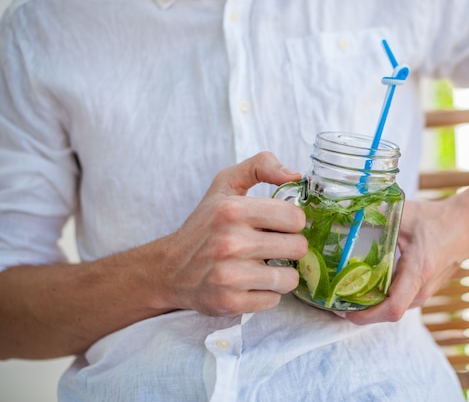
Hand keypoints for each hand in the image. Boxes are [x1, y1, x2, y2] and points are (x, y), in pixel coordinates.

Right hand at [157, 152, 306, 316]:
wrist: (169, 270)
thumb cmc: (204, 225)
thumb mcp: (225, 185)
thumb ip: (260, 166)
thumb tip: (295, 175)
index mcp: (232, 210)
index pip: (295, 217)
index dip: (292, 222)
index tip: (279, 225)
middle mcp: (230, 242)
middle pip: (298, 247)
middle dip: (290, 248)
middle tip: (272, 247)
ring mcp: (229, 275)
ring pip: (290, 278)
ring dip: (281, 274)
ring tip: (263, 267)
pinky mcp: (230, 302)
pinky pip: (274, 300)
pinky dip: (266, 293)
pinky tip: (250, 284)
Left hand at [343, 196, 468, 323]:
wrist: (466, 226)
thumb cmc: (436, 220)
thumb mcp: (404, 214)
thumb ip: (375, 214)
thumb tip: (344, 210)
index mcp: (417, 271)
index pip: (392, 308)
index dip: (364, 315)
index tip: (342, 309)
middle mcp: (421, 290)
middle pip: (385, 314)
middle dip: (357, 311)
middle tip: (331, 300)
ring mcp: (422, 294)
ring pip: (389, 310)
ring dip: (366, 307)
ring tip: (341, 294)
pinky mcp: (420, 292)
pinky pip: (395, 303)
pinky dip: (376, 300)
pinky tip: (360, 287)